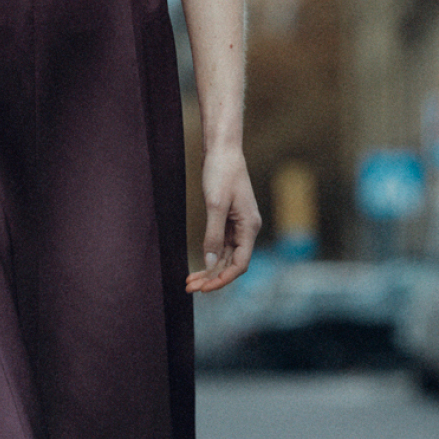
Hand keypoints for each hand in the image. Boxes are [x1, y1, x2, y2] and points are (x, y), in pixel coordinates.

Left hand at [186, 147, 260, 293]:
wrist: (223, 150)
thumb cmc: (221, 173)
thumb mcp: (215, 205)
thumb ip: (213, 235)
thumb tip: (211, 263)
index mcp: (249, 227)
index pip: (240, 264)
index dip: (222, 279)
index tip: (203, 288)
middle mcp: (247, 229)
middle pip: (232, 263)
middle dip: (212, 278)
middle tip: (189, 288)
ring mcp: (239, 225)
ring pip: (226, 256)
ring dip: (209, 270)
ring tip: (189, 281)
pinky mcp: (229, 220)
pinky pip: (221, 245)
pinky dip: (210, 256)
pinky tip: (198, 265)